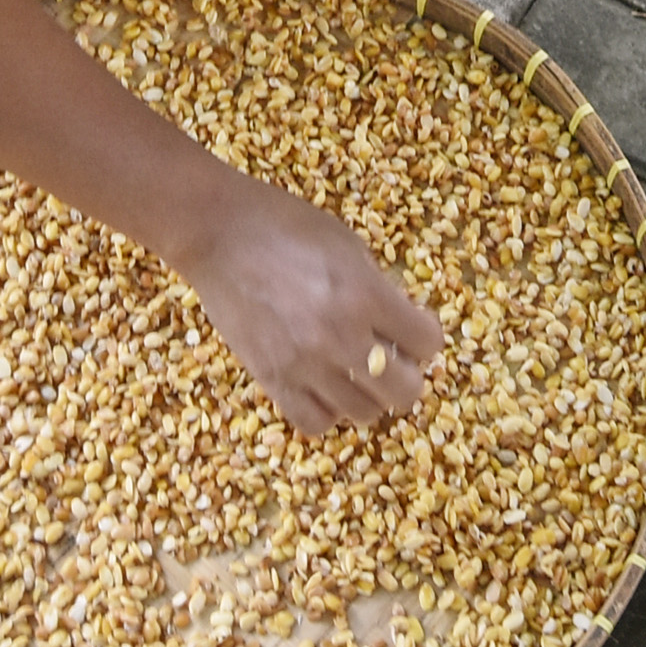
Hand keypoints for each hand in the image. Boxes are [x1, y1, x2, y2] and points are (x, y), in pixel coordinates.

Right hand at [169, 180, 447, 436]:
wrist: (217, 232)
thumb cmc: (284, 224)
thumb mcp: (348, 245)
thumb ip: (378, 287)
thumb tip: (399, 322)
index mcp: (365, 295)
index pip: (427, 342)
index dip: (425, 336)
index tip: (414, 329)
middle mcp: (340, 338)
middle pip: (404, 391)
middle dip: (408, 374)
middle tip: (393, 357)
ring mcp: (304, 365)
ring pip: (364, 413)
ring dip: (370, 395)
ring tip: (358, 373)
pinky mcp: (271, 379)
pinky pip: (315, 422)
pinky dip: (328, 411)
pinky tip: (325, 388)